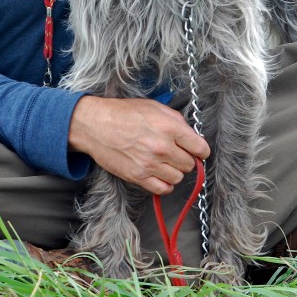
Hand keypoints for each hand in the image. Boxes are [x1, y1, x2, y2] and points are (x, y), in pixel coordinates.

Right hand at [68, 95, 209, 194]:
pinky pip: (162, 189)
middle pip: (190, 165)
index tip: (197, 151)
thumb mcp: (155, 107)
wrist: (96, 125)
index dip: (200, 150)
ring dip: (174, 171)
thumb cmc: (124, 113)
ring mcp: (150, 164)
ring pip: (178, 178)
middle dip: (185, 159)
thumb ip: (177, 121)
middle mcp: (162, 147)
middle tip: (176, 153)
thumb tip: (191, 135)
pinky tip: (159, 174)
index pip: (200, 148)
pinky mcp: (138, 177)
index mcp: (169, 127)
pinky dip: (165, 184)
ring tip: (165, 162)